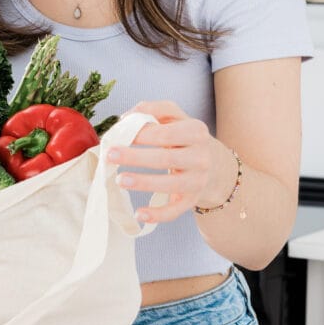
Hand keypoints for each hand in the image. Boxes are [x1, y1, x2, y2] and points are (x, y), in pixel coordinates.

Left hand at [107, 100, 235, 223]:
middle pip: (166, 158)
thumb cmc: (184, 136)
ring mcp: (197, 181)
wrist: (213, 163)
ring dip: (143, 183)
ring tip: (119, 180)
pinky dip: (158, 215)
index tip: (121, 134)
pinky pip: (175, 211)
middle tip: (110, 155)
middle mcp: (201, 157)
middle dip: (135, 157)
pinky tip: (139, 214)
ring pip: (170, 184)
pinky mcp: (191, 200)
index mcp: (196, 131)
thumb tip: (127, 118)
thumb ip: (152, 109)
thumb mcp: (174, 116)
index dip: (142, 134)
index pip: (166, 133)